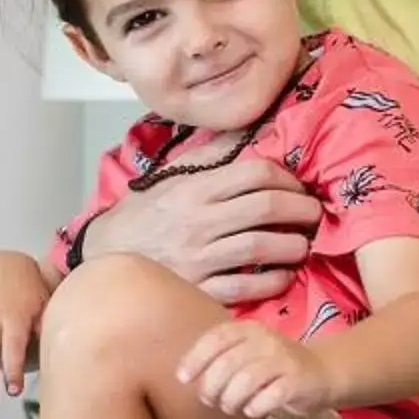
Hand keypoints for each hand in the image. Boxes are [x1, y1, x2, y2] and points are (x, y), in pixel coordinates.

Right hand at [81, 156, 320, 304]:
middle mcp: (198, 221)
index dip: (288, 178)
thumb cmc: (144, 214)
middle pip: (266, 207)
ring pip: (261, 247)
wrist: (103, 256)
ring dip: (294, 246)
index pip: (255, 173)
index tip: (300, 186)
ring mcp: (197, 258)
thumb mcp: (171, 176)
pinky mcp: (196, 289)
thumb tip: (250, 129)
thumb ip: (210, 154)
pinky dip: (272, 282)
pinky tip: (283, 275)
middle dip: (302, 210)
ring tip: (303, 244)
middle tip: (315, 214)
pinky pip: (245, 287)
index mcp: (195, 188)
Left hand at [177, 320, 333, 418]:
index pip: (215, 338)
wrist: (323, 372)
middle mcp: (267, 340)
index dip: (195, 358)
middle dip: (211, 388)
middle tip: (211, 401)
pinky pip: (268, 398)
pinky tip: (253, 410)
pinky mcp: (299, 381)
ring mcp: (285, 360)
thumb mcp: (247, 352)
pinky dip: (254, 408)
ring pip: (244, 382)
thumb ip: (220, 356)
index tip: (183, 378)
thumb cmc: (274, 367)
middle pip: (226, 365)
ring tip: (231, 407)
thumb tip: (185, 376)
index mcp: (250, 329)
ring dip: (230, 401)